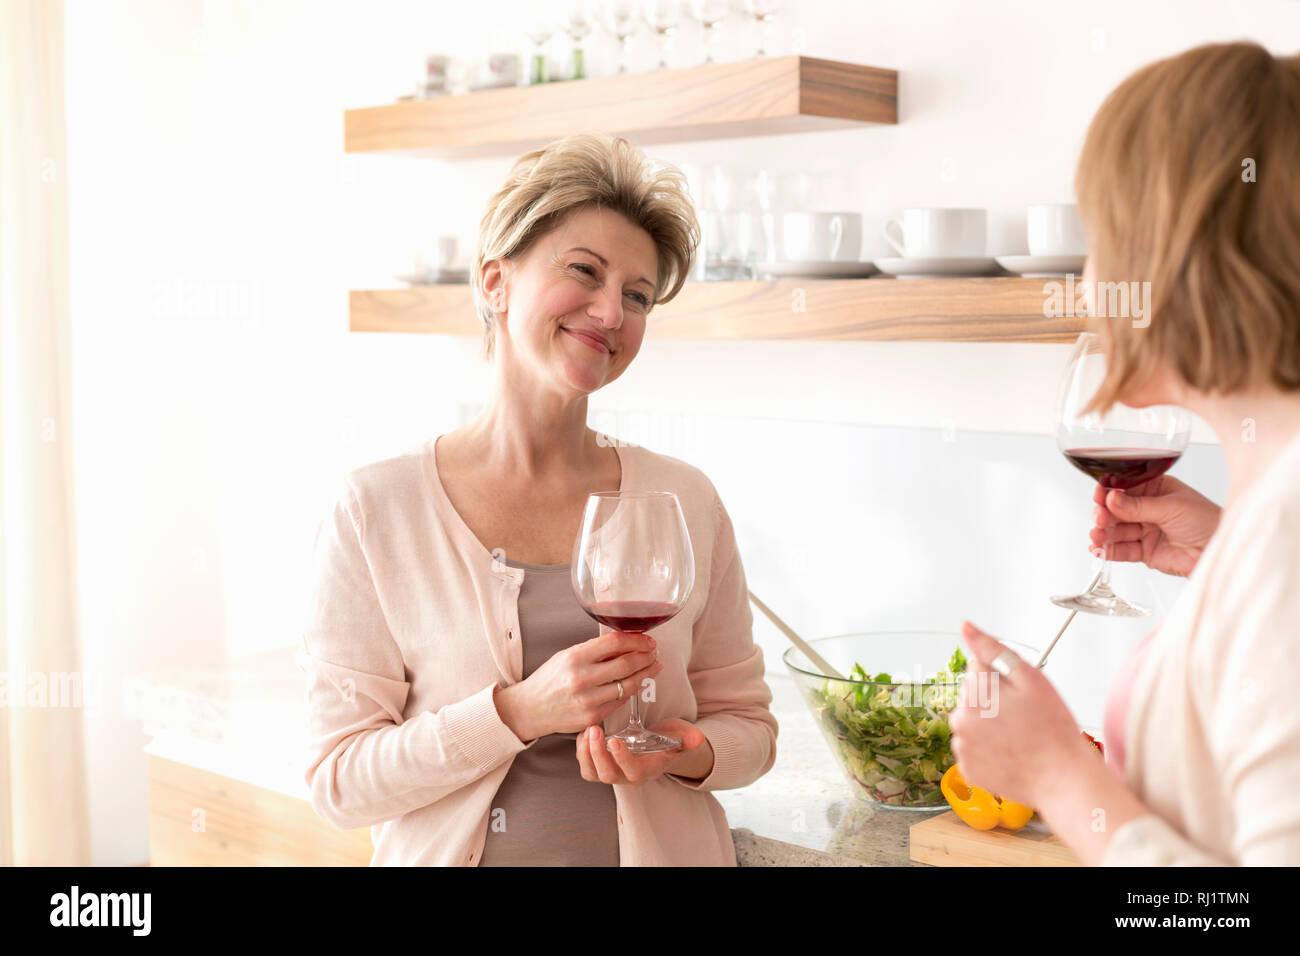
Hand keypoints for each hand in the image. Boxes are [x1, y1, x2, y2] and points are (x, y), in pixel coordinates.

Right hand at [495, 631, 662, 741]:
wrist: (530, 709)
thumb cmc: (549, 680)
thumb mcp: (567, 656)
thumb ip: (594, 650)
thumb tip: (625, 643)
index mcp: (575, 657)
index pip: (614, 643)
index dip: (636, 640)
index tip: (646, 639)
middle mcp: (582, 678)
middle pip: (626, 664)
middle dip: (646, 657)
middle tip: (654, 653)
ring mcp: (588, 700)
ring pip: (628, 685)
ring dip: (646, 674)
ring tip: (653, 667)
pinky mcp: (593, 717)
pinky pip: (620, 701)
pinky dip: (632, 690)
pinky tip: (637, 682)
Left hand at [576, 719, 710, 786]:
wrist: (658, 745)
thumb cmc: (669, 740)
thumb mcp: (681, 736)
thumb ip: (689, 738)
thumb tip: (697, 738)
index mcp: (646, 771)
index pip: (632, 771)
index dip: (622, 759)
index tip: (616, 740)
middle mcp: (626, 776)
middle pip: (607, 775)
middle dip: (598, 754)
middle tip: (595, 730)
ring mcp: (611, 772)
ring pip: (592, 773)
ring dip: (586, 753)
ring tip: (587, 730)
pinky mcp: (599, 765)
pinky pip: (585, 764)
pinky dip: (581, 750)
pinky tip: (584, 731)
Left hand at [948, 622, 1093, 807]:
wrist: (1062, 779)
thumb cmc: (1053, 729)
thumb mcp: (1030, 678)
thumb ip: (993, 649)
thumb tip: (966, 626)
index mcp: (974, 693)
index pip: (977, 667)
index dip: (1002, 678)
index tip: (1019, 694)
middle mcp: (960, 719)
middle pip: (971, 694)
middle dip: (992, 699)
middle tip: (1022, 717)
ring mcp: (962, 746)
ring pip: (970, 721)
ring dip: (987, 724)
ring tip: (1018, 737)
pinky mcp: (967, 769)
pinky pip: (973, 748)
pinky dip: (987, 749)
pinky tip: (1010, 753)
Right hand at [1089, 475, 1220, 576]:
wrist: (1219, 550)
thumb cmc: (1207, 522)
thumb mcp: (1172, 507)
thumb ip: (1139, 506)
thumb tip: (1112, 498)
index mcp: (1155, 490)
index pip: (1125, 488)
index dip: (1109, 492)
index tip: (1100, 496)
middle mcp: (1147, 509)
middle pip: (1116, 511)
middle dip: (1104, 514)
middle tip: (1100, 519)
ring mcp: (1145, 531)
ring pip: (1116, 531)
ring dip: (1104, 533)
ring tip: (1098, 536)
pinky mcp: (1145, 552)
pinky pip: (1122, 550)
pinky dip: (1109, 551)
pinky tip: (1099, 549)